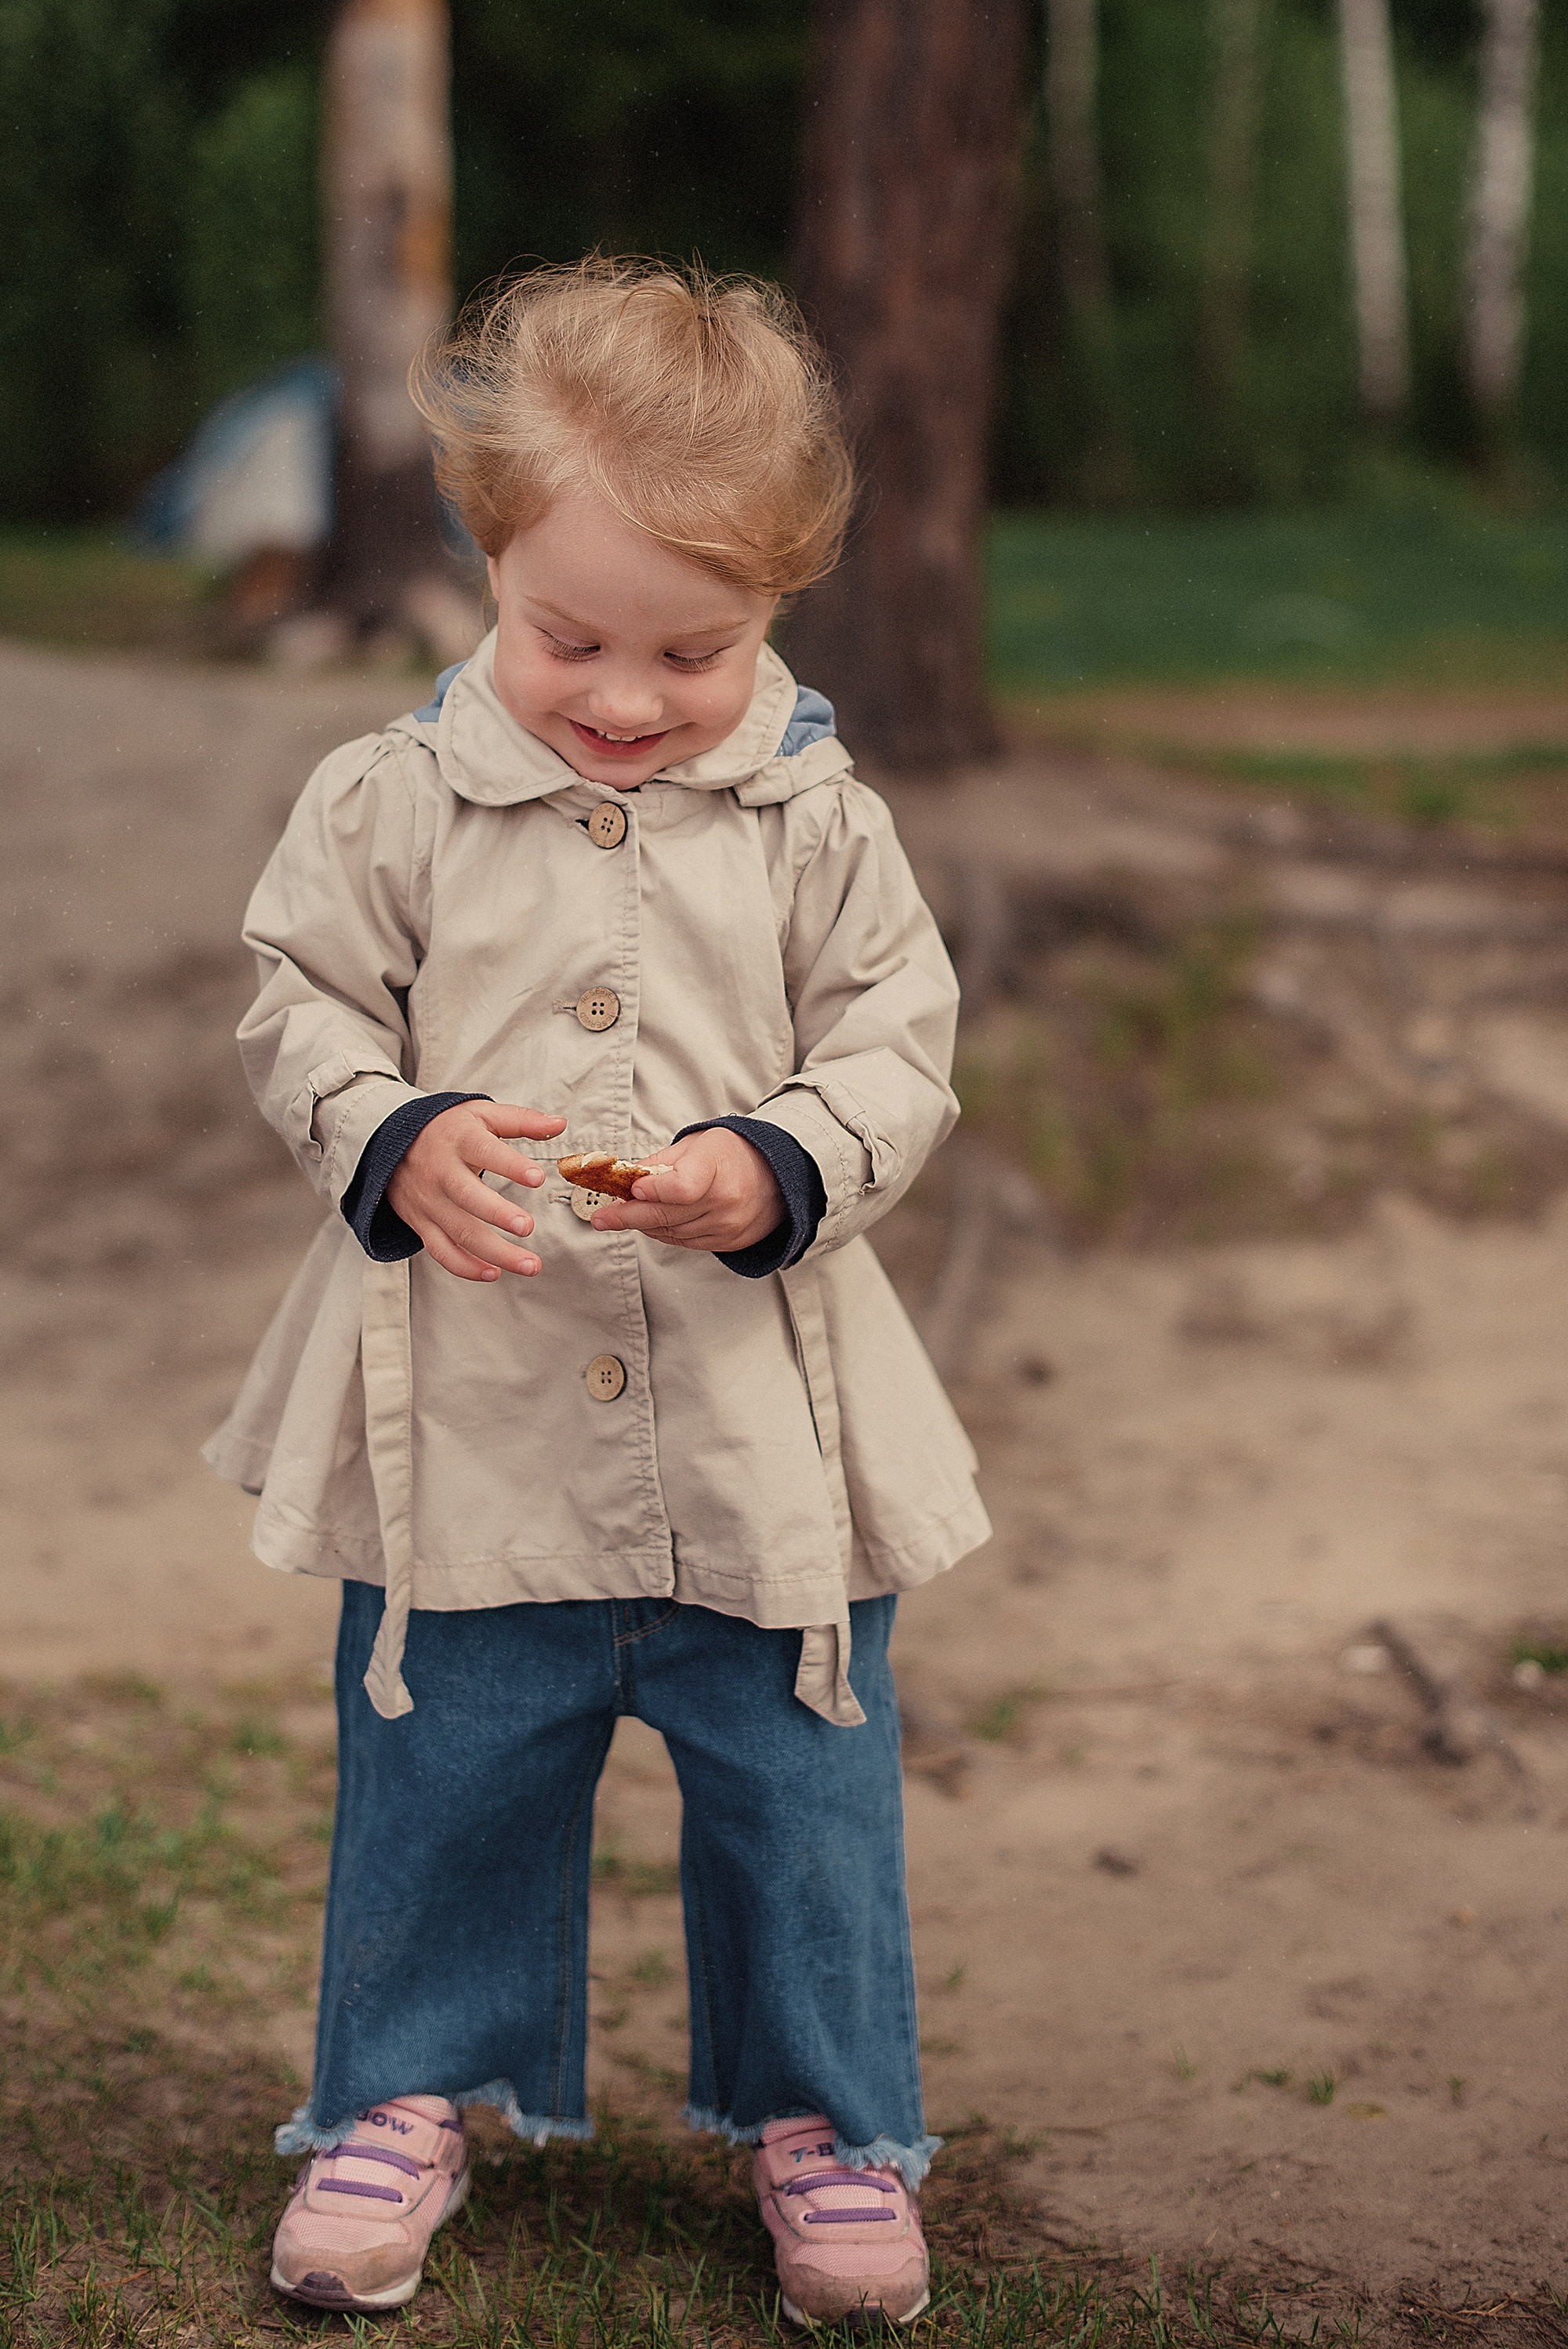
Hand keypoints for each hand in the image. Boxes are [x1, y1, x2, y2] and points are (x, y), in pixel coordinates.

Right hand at [387, 1101, 565, 1280]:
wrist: (391, 1142)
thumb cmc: (447, 1129)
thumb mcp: (481, 1115)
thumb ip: (522, 1120)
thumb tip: (560, 1123)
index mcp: (460, 1141)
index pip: (485, 1151)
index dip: (511, 1165)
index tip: (537, 1177)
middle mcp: (442, 1172)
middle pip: (468, 1197)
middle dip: (498, 1214)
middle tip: (527, 1227)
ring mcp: (430, 1201)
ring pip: (460, 1231)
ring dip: (496, 1252)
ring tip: (529, 1264)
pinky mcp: (422, 1223)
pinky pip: (442, 1251)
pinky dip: (466, 1267)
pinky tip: (494, 1273)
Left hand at [589, 1128, 784, 1252]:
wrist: (778, 1176)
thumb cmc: (735, 1153)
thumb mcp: (698, 1143)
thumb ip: (660, 1163)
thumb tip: (624, 1179)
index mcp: (719, 1166)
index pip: (682, 1188)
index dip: (653, 1192)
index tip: (631, 1190)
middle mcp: (726, 1201)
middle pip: (667, 1216)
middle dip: (627, 1216)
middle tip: (602, 1217)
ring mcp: (728, 1226)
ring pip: (670, 1233)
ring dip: (643, 1225)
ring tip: (624, 1214)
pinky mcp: (728, 1243)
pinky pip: (684, 1243)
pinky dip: (663, 1233)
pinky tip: (653, 1222)